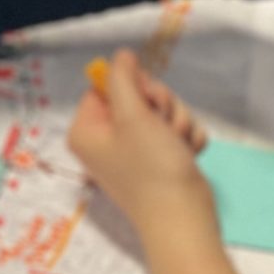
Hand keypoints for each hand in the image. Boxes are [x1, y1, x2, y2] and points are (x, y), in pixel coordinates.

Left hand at [67, 49, 217, 239]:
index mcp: (87, 129)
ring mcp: (133, 150)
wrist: (183, 217)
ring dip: (177, 122)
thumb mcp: (133, 115)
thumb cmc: (152, 167)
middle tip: (164, 126)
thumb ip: (123, 80)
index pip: (105, 86)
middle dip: (160, 106)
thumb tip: (120, 56)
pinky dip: (184, 139)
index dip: (131, 86)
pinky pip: (174, 130)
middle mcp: (106, 139)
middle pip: (136, 95)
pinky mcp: (159, 158)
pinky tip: (186, 155)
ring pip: (162, 111)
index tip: (144, 100)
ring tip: (177, 145)